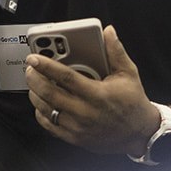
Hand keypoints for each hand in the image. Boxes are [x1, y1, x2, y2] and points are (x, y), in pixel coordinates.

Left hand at [26, 24, 159, 155]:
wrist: (140, 134)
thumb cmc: (133, 102)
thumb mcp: (128, 74)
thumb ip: (116, 52)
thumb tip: (108, 32)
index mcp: (97, 95)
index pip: (65, 78)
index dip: (46, 66)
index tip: (34, 57)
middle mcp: (85, 113)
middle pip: (49, 94)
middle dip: (34, 78)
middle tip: (30, 68)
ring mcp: (78, 128)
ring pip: (46, 110)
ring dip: (35, 94)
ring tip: (34, 82)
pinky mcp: (74, 138)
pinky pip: (49, 126)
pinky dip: (41, 113)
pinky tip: (42, 101)